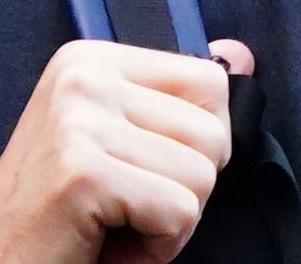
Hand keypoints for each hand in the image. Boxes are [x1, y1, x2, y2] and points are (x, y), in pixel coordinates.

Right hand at [0, 38, 254, 263]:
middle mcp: (82, 76)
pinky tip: (106, 244)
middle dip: (185, 187)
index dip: (197, 145)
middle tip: (125, 207)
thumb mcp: (119, 144)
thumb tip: (241, 55)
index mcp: (90, 59)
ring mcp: (79, 121)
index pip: (209, 81)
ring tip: (112, 225)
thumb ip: (177, 99)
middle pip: (214, 130)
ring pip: (203, 175)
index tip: (141, 170)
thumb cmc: (59, 218)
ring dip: (169, 222)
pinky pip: (179, 213)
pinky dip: (156, 248)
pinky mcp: (83, 173)